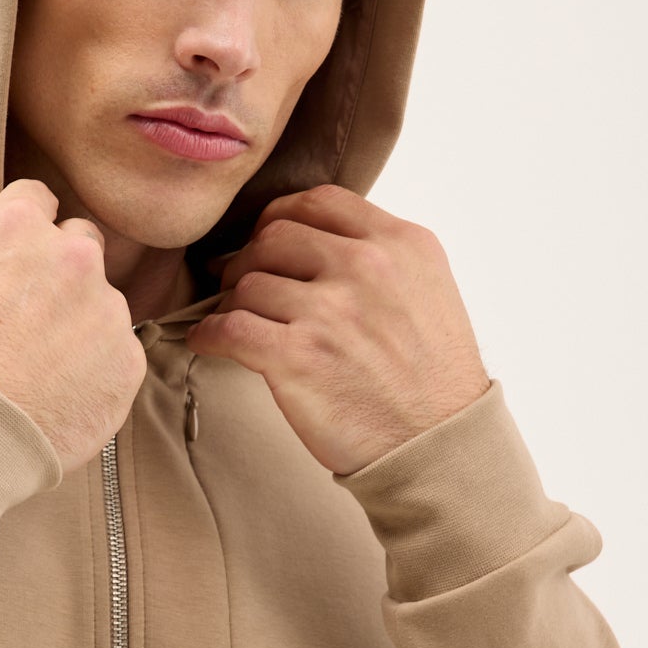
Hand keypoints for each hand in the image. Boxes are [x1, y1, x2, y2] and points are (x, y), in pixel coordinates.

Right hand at [0, 179, 146, 477]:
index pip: (40, 197)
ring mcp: (107, 307)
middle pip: (83, 243)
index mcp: (17, 228)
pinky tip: (62, 397)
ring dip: (85, 327)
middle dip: (66, 272)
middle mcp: (71, 255)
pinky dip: (99, 373)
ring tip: (43, 372)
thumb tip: (19, 261)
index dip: (30, 230)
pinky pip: (119, 355)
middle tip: (35, 319)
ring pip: (104, 305)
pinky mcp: (129, 358)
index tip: (23, 258)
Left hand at [184, 183, 490, 475]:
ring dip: (235, 304)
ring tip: (241, 324)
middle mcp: (366, 266)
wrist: (437, 446)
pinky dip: (210, 335)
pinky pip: (228, 327)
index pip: (320, 201)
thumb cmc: (432, 379)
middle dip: (251, 260)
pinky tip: (211, 342)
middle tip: (246, 287)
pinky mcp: (297, 356)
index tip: (270, 240)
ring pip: (248, 283)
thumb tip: (314, 240)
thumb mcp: (428, 290)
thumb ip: (381, 255)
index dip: (282, 217)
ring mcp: (330, 310)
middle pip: (274, 236)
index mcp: (401, 243)